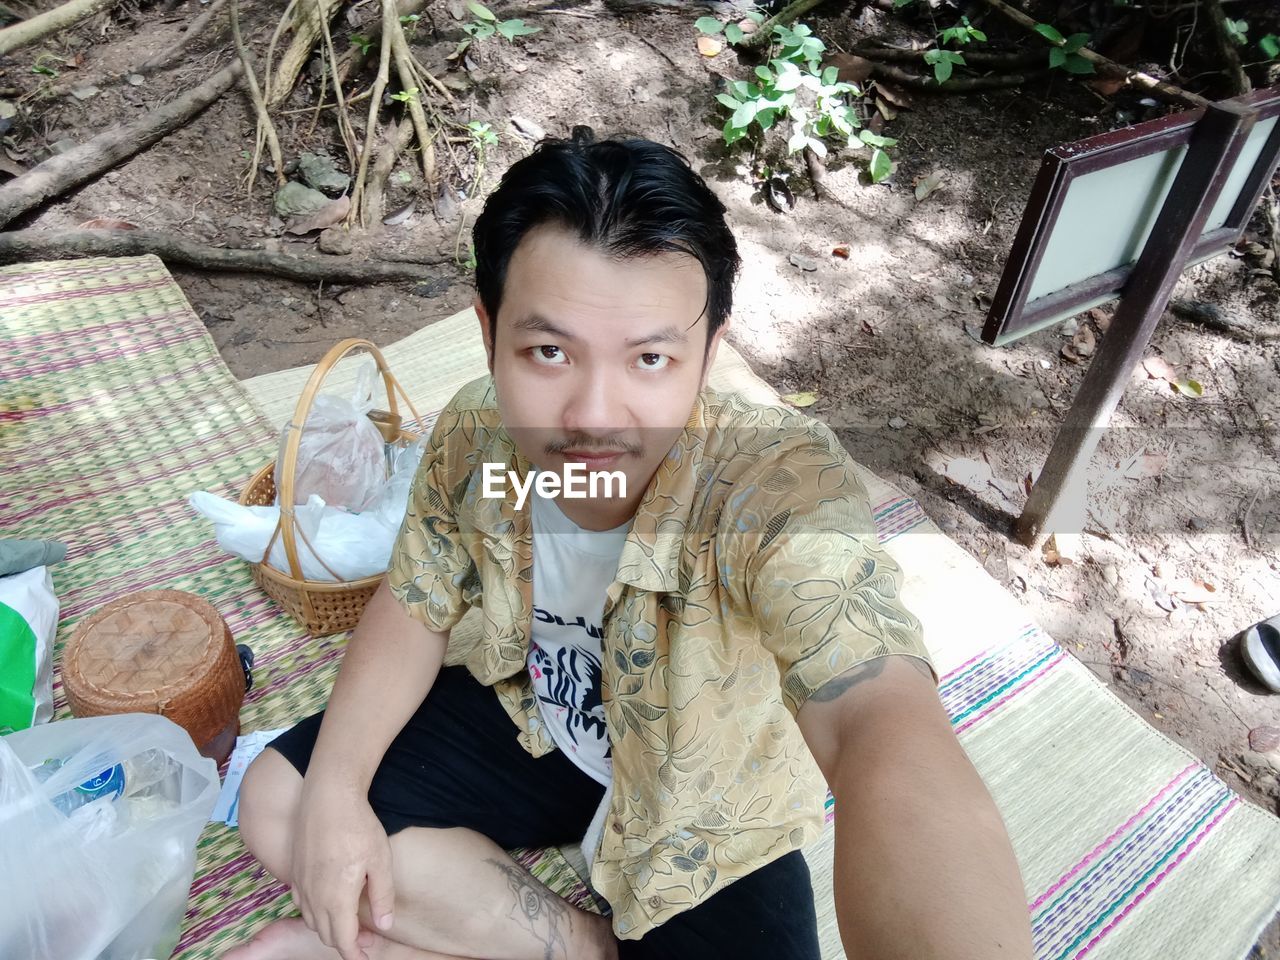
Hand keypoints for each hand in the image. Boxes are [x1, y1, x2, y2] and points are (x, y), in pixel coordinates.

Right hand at [289, 787, 396, 959]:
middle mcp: (313, 897)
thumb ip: (382, 896)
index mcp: (336, 899)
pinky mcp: (294, 870)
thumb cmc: (358, 826)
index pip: (343, 941)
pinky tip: (328, 901)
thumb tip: (384, 925)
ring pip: (311, 920)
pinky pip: (301, 903)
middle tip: (366, 939)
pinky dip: (314, 911)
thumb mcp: (380, 861)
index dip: (355, 954)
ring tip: (349, 921)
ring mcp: (300, 884)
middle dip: (344, 942)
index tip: (366, 958)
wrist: (328, 795)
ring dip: (328, 927)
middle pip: (325, 934)